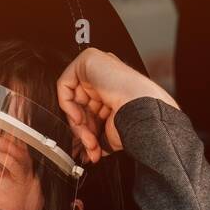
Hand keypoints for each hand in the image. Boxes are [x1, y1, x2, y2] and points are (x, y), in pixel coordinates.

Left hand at [56, 48, 176, 162]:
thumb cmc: (138, 121)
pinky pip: (65, 84)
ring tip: (89, 140)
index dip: (88, 130)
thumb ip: (97, 134)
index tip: (91, 146)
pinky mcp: (89, 60)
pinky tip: (79, 118)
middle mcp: (107, 79)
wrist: (144, 112)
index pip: (92, 110)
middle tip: (90, 145)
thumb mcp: (112, 131)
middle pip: (82, 105)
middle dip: (84, 130)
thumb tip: (88, 149)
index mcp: (116, 91)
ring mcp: (99, 68)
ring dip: (78, 125)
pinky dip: (67, 104)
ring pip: (74, 99)